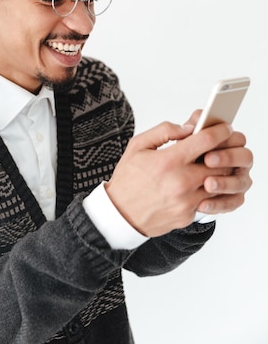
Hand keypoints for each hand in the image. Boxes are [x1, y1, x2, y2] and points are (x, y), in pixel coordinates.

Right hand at [105, 116, 252, 237]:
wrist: (120, 214)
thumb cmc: (128, 178)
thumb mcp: (138, 145)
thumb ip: (164, 131)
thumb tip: (187, 128)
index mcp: (169, 161)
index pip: (206, 141)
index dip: (219, 131)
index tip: (224, 128)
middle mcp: (181, 182)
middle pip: (219, 163)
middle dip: (222, 152)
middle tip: (220, 147)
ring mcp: (186, 201)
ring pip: (217, 183)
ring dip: (217, 172)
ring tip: (209, 165)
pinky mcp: (188, 215)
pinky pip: (207, 200)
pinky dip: (206, 190)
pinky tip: (196, 183)